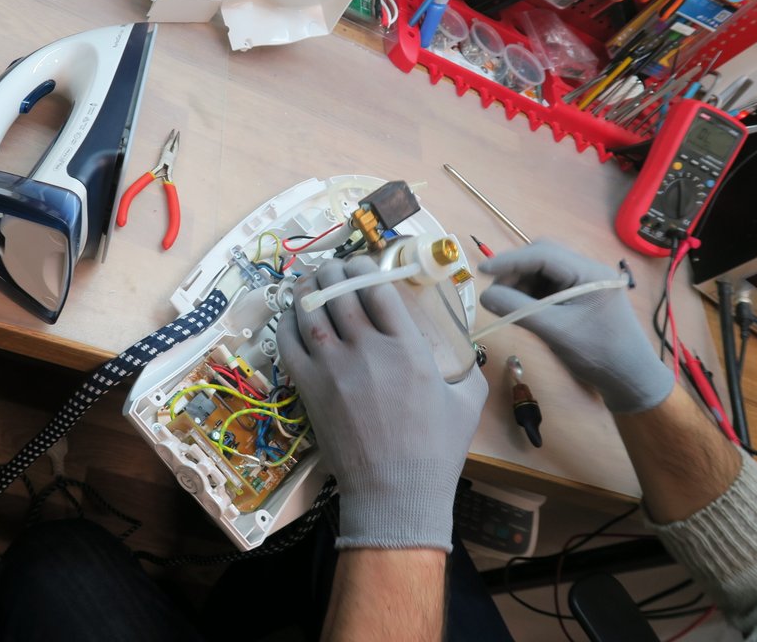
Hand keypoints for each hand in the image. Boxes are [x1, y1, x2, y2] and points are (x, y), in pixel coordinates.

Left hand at [277, 257, 487, 551]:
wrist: (395, 492)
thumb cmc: (436, 452)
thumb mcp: (468, 403)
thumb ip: (469, 368)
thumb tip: (468, 348)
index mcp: (408, 347)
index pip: (378, 288)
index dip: (366, 267)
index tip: (363, 264)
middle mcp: (367, 349)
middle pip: (340, 291)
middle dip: (334, 271)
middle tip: (333, 269)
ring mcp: (333, 368)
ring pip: (310, 310)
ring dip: (308, 289)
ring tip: (310, 282)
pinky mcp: (308, 388)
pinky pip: (288, 342)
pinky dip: (287, 323)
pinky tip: (292, 317)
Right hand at [479, 240, 673, 413]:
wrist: (630, 379)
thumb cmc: (598, 353)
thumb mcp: (554, 330)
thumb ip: (518, 309)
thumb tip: (485, 295)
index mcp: (588, 272)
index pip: (542, 254)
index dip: (509, 261)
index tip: (482, 271)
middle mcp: (587, 270)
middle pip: (543, 257)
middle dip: (516, 271)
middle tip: (496, 292)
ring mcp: (584, 283)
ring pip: (544, 272)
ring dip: (522, 284)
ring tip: (508, 305)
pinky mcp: (580, 296)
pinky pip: (550, 286)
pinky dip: (531, 294)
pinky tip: (523, 309)